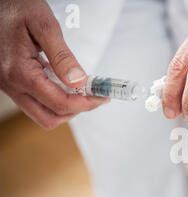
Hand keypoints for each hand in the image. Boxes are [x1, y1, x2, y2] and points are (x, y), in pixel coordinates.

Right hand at [0, 0, 107, 129]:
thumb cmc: (17, 7)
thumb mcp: (44, 25)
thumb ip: (62, 56)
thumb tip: (79, 81)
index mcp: (19, 72)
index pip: (59, 103)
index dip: (85, 104)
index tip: (101, 97)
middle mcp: (11, 84)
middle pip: (49, 118)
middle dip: (75, 111)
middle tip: (93, 97)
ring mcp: (9, 86)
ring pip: (41, 114)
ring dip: (65, 108)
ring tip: (82, 91)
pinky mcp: (11, 83)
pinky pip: (35, 102)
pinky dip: (54, 100)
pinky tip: (66, 84)